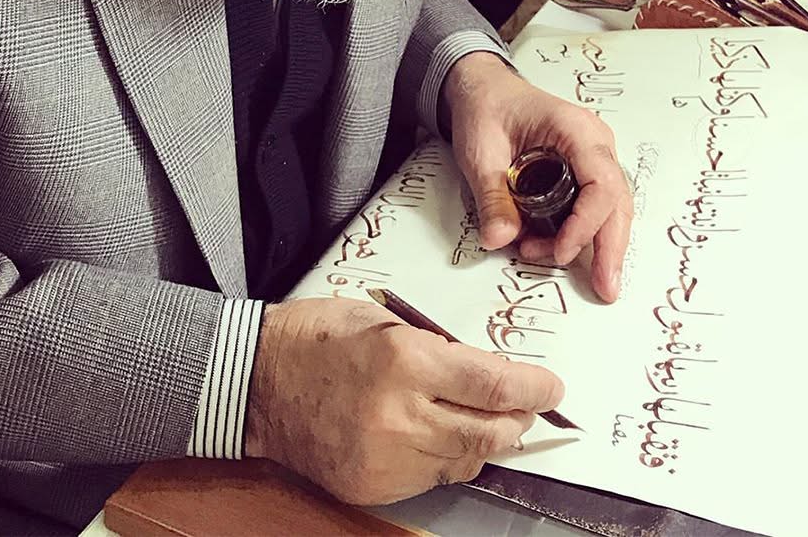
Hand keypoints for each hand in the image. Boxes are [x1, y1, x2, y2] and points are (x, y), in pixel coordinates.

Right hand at [246, 297, 563, 504]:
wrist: (256, 380)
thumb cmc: (318, 336)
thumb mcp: (386, 322)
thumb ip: (436, 350)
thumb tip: (484, 375)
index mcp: (405, 361)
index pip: (494, 386)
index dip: (533, 389)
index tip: (552, 387)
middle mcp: (400, 414)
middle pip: (489, 432)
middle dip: (518, 420)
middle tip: (527, 406)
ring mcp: (384, 457)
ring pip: (464, 461)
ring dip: (485, 442)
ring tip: (488, 421)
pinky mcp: (370, 485)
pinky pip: (430, 480)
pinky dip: (448, 461)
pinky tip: (444, 439)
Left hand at [444, 52, 631, 301]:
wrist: (483, 90)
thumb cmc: (486, 109)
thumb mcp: (480, 152)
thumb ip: (491, 196)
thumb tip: (499, 239)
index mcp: (575, 129)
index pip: (601, 182)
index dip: (587, 223)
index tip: (560, 251)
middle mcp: (594, 142)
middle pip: (617, 200)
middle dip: (611, 247)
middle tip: (605, 288)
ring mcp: (593, 156)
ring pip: (611, 207)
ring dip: (594, 243)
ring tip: (565, 268)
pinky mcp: (583, 170)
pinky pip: (594, 204)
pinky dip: (582, 232)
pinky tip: (560, 251)